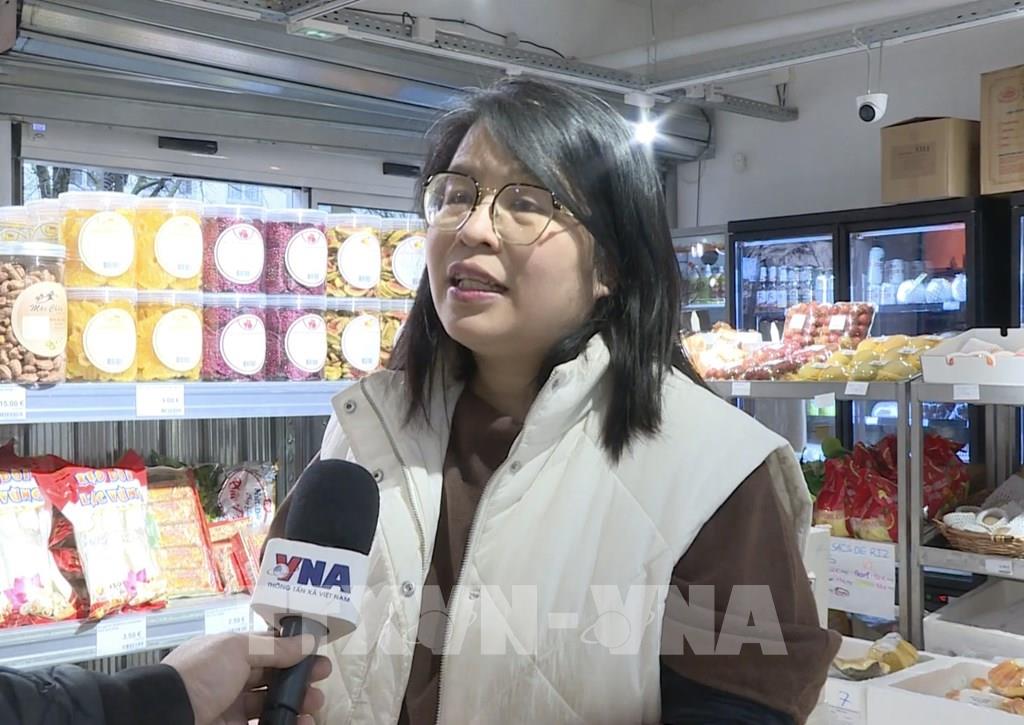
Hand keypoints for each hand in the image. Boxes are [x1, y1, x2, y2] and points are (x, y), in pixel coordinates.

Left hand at [162, 632, 331, 724]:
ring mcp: (230, 709)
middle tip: (320, 681)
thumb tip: (308, 642)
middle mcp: (229, 679)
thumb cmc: (199, 674)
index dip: (292, 650)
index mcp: (228, 653)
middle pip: (271, 678)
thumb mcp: (237, 649)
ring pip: (269, 705)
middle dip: (298, 679)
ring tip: (314, 707)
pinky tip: (302, 723)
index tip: (316, 654)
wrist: (164, 715)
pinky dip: (285, 724)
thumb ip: (275, 647)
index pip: (266, 648)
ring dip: (295, 704)